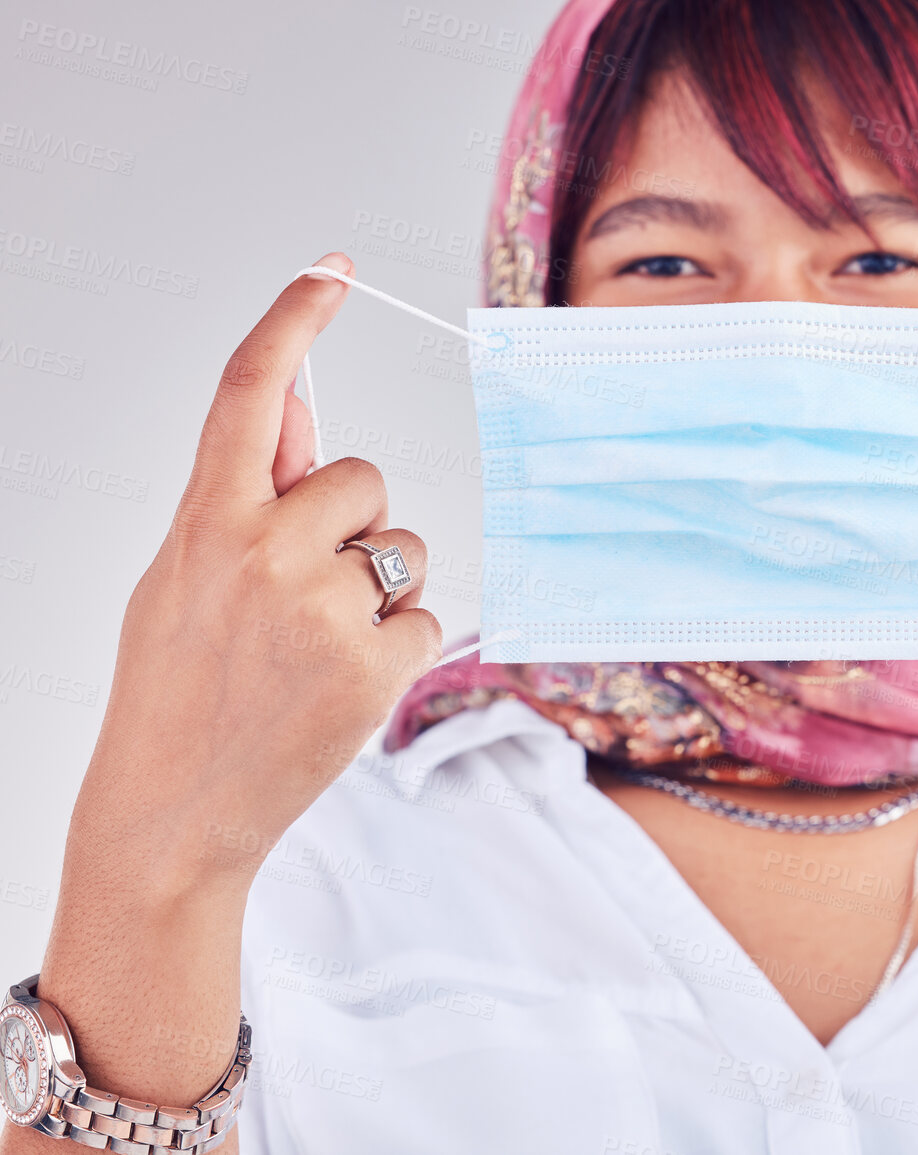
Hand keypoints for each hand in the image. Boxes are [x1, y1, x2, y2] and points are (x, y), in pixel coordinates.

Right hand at [74, 252, 442, 891]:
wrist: (172, 812)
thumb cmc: (175, 686)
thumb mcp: (182, 574)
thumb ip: (242, 493)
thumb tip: (303, 408)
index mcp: (205, 518)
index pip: (251, 390)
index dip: (294, 318)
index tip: (332, 268)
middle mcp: (263, 549)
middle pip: (365, 477)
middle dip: (353, 522)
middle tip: (306, 591)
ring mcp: (321, 608)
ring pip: (405, 547)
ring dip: (379, 586)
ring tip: (314, 648)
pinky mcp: (373, 665)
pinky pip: (426, 615)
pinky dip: (398, 646)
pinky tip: (341, 685)